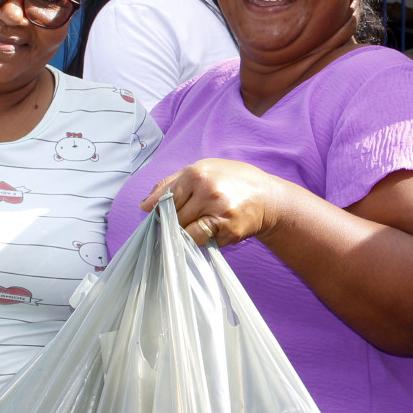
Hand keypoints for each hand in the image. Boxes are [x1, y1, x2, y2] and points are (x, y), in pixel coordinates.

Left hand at [141, 159, 283, 247]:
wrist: (268, 197)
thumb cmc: (232, 182)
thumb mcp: (202, 171)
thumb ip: (170, 184)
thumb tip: (145, 206)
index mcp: (196, 173)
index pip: (164, 201)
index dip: (164, 212)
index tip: (170, 215)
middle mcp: (207, 190)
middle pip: (174, 218)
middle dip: (179, 222)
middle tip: (196, 216)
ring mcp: (218, 211)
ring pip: (185, 233)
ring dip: (191, 233)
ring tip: (205, 222)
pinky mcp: (228, 229)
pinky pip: (203, 242)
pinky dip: (207, 239)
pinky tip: (219, 228)